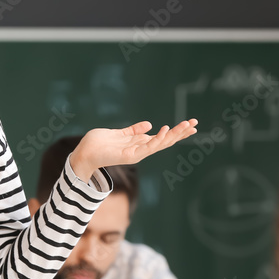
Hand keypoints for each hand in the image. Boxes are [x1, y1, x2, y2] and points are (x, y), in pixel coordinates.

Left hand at [71, 119, 198, 181]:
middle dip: (181, 133)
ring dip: (174, 135)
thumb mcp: (119, 133)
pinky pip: (148, 147)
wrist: (84, 153)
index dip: (176, 131)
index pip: (163, 137)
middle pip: (166, 141)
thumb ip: (133, 130)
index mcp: (139, 144)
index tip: (190, 124)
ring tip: (186, 125)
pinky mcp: (130, 155)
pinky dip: (158, 139)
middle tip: (195, 123)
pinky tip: (166, 130)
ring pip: (161, 144)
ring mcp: (137, 153)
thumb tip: (149, 124)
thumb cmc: (98, 144)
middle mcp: (141, 150)